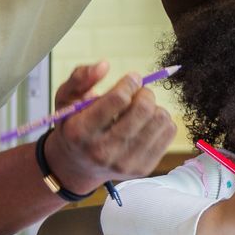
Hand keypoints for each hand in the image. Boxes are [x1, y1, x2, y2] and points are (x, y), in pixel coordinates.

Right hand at [44, 68, 176, 195]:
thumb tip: (104, 65)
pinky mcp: (143, 169)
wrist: (76, 166)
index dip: (129, 82)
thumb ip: (80, 77)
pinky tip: (146, 123)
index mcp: (80, 132)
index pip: (118, 99)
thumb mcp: (65, 99)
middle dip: (144, 93)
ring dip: (154, 107)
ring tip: (140, 110)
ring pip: (160, 120)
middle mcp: (102, 152)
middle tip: (138, 93)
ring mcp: (124, 164)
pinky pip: (169, 132)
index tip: (131, 79)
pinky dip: (162, 121)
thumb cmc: (73, 125)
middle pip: (143, 109)